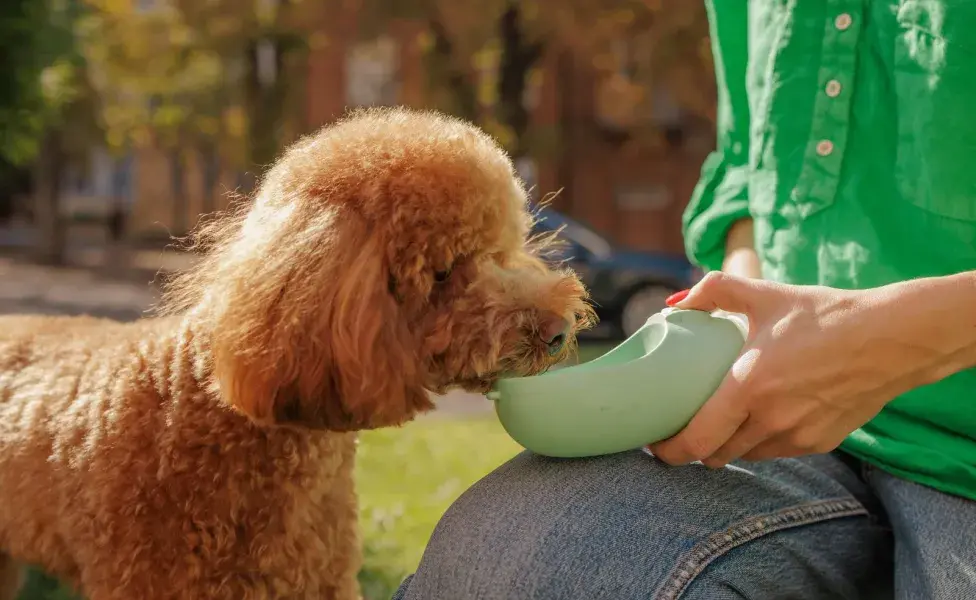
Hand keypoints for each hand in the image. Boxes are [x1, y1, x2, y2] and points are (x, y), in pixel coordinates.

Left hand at [648, 272, 957, 467]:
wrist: (893, 338)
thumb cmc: (825, 314)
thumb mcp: (766, 294)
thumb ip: (714, 290)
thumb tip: (674, 303)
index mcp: (749, 387)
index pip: (695, 442)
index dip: (669, 451)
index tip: (655, 444)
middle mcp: (770, 420)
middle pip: (715, 456)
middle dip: (694, 448)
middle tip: (682, 429)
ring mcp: (797, 437)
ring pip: (745, 456)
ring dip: (728, 446)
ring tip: (718, 424)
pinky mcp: (820, 444)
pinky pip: (776, 452)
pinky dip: (761, 442)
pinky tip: (758, 420)